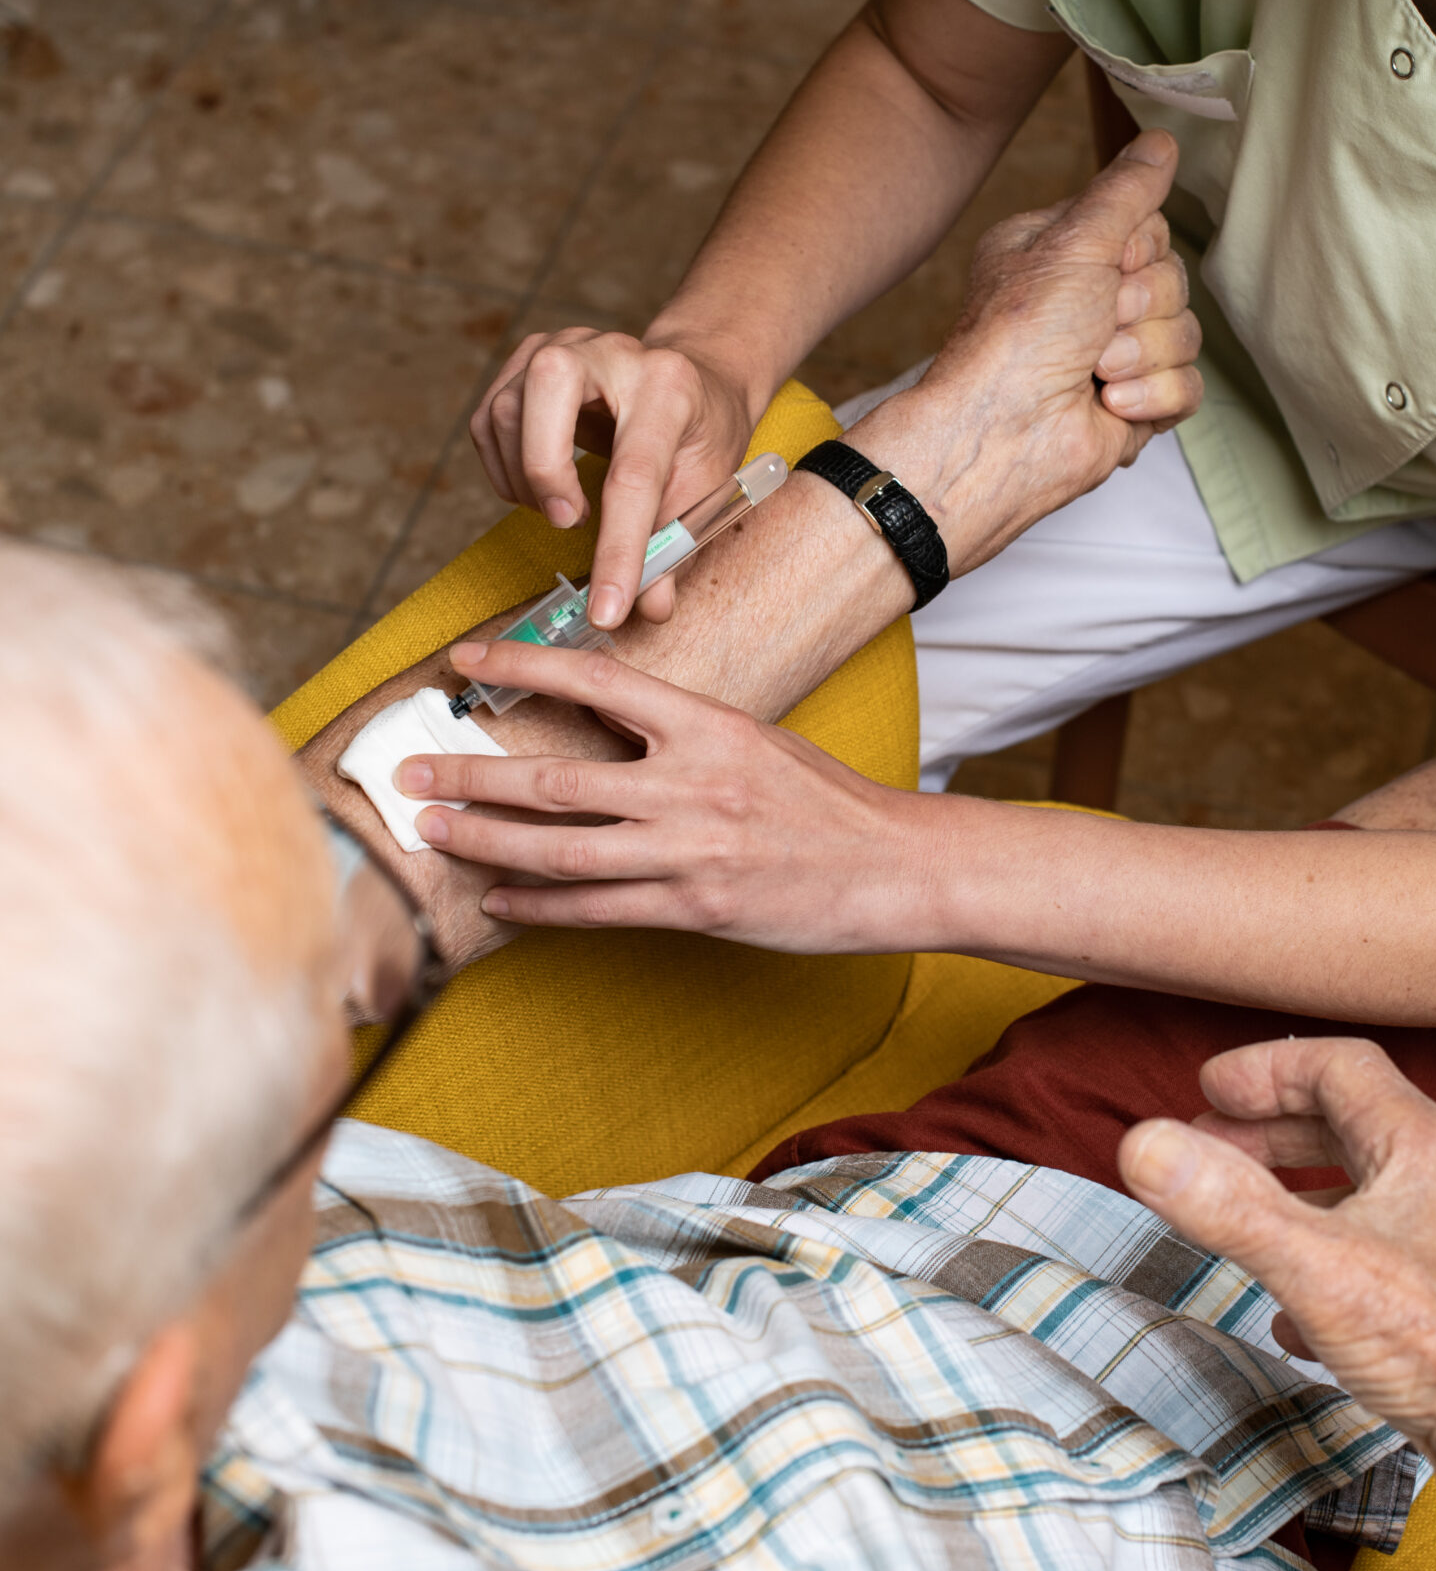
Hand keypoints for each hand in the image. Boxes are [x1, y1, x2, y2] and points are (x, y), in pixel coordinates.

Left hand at [393, 636, 916, 949]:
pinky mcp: (694, 908)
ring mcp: (688, 850)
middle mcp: (688, 782)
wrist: (894, 866)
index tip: (463, 660)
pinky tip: (498, 901)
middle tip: (405, 772)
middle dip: (466, 775)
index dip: (520, 665)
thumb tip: (600, 717)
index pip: (594, 678)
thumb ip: (676, 731)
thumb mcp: (754, 739)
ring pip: (558, 848)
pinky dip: (538, 906)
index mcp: (705, 723)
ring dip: (483, 843)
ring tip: (432, 834)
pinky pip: (595, 910)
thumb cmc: (825, 802)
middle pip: (550, 777)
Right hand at [469, 328, 752, 628]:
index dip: (618, 550)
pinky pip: (487, 420)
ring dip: (525, 482)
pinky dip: (504, 469)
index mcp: (670, 386)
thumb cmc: (700, 433)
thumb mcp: (707, 486)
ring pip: (507, 409)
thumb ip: (676, 545)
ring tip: (567, 510)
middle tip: (569, 522)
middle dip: (544, 468)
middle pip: (549, 383)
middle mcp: (614, 351)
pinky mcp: (528, 358)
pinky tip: (542, 489)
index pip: (634, 473)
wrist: (692, 378)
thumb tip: (649, 609)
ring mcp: (565, 344)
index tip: (605, 610)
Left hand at [876, 131, 1201, 574]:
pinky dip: (1153, 397)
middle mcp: (1086, 302)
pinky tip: (1109, 405)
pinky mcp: (1133, 406)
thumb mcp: (1072, 241)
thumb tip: (1161, 141)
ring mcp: (1112, 357)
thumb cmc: (1019, 335)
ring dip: (1142, 354)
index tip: (1105, 267)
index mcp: (1062, 254)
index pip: (1147, 228)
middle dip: (1140, 306)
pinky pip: (1188, 388)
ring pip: (1186, 335)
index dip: (1138, 250)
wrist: (1005, 432)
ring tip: (1096, 371)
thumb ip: (1126, 190)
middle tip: (1097, 325)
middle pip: (1173, 281)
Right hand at [1116, 1037, 1435, 1488]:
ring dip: (1307, 1198)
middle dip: (1274, 1133)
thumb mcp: (1314, 1266)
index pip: (1340, 1068)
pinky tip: (1303, 1320)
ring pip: (1380, 1197)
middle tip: (1212, 1149)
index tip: (1209, 1089)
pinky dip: (1340, 1264)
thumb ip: (1224, 1204)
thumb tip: (1142, 1145)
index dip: (1266, 1068)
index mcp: (1427, 1149)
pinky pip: (1400, 1263)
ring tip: (1249, 1225)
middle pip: (1358, 1127)